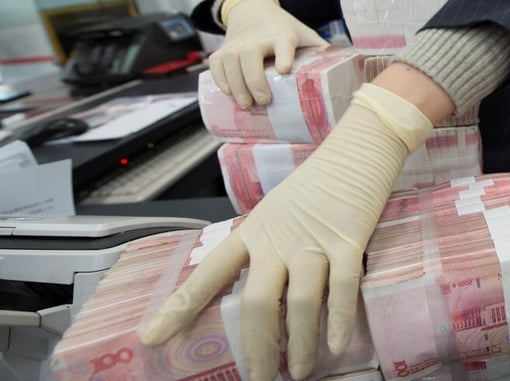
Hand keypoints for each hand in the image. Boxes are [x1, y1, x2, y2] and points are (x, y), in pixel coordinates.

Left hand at [140, 83, 432, 379]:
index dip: (180, 308)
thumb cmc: (316, 185)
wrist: (356, 151)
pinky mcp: (349, 240)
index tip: (152, 339)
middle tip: (260, 378)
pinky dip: (339, 319)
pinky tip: (336, 345)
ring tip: (300, 370)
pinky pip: (342, 286)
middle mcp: (278, 239)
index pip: (209, 273)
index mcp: (253, 232)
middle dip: (257, 348)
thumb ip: (263, 250)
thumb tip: (256, 300)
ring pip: (301, 301)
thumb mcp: (276, 212)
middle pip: (257, 301)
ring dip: (299, 343)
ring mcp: (314, 240)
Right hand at [209, 0, 327, 108]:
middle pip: (250, 56)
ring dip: (236, 85)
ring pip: (230, 62)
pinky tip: (228, 93)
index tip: (284, 69)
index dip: (283, 56)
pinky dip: (220, 79)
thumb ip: (320, 52)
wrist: (253, 11)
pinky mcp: (223, 49)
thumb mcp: (305, 35)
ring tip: (246, 104)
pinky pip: (216, 64)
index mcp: (282, 35)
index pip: (283, 44)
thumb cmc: (284, 30)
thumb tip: (343, 74)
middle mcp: (258, 39)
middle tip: (263, 102)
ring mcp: (237, 43)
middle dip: (254, 80)